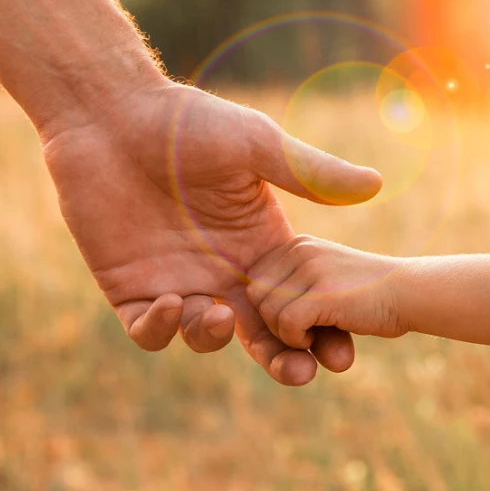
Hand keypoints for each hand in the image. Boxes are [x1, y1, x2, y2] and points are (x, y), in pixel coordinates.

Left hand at [42, 80, 382, 385]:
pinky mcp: (130, 287)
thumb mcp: (256, 145)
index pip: (299, 301)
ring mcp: (177, 281)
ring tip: (222, 317)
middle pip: (260, 333)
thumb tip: (376, 183)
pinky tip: (172, 301)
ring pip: (205, 337)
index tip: (342, 353)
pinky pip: (149, 329)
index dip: (322, 330)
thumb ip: (309, 172)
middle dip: (282, 360)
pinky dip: (162, 329)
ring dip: (216, 339)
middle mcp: (222, 270)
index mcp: (258, 244)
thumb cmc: (187, 124)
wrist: (113, 116)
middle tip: (300, 374)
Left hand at [247, 236, 408, 348]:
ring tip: (315, 331)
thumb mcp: (327, 276)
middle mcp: (299, 250)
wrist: (413, 292)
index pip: (257, 283)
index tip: (300, 318)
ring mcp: (310, 269)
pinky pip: (286, 324)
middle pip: (256, 297)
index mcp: (297, 246)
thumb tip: (255, 303)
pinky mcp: (321, 292)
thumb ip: (294, 285)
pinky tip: (318, 337)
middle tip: (305, 329)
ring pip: (267, 312)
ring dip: (286, 334)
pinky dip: (297, 340)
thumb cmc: (370, 294)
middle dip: (274, 322)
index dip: (272, 309)